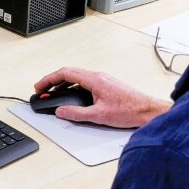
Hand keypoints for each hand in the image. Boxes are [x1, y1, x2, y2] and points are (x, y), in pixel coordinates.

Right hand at [33, 67, 170, 127]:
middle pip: (68, 73)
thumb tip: (61, 111)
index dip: (48, 79)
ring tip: (53, 95)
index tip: (40, 87)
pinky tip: (71, 98)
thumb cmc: (130, 111)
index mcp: (94, 79)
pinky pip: (84, 83)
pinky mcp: (106, 86)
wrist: (149, 112)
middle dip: (52, 81)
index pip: (65, 73)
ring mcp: (102, 80)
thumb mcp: (99, 115)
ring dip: (62, 85)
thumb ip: (76, 113)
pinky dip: (72, 88)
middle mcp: (98, 77)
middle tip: (42, 90)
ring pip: (76, 78)